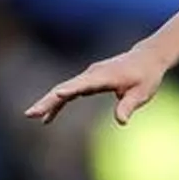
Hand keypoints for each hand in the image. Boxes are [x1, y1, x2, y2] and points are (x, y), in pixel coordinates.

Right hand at [25, 46, 167, 125]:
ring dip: (49, 103)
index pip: (85, 83)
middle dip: (49, 101)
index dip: (71, 89)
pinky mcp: (89, 80)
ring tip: (33, 116)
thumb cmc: (146, 76)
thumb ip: (129, 105)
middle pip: (66, 87)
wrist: (147, 58)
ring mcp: (89, 75)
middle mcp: (93, 73)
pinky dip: (59, 103)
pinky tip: (48, 118)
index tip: (57, 94)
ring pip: (64, 89)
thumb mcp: (142, 92)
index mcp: (106, 76)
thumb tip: (121, 121)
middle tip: (31, 114)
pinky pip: (70, 91)